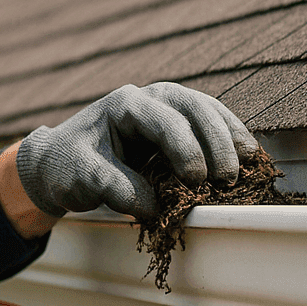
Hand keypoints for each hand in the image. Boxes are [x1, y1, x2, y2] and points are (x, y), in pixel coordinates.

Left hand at [15, 82, 258, 219]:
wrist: (57, 160)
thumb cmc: (68, 166)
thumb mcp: (83, 179)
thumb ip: (118, 190)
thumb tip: (157, 207)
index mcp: (125, 106)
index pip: (165, 122)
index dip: (186, 151)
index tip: (196, 182)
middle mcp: (149, 98)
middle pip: (194, 108)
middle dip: (216, 142)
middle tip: (228, 178)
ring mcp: (164, 107)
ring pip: (207, 110)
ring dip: (229, 135)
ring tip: (249, 161)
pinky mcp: (174, 123)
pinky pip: (207, 122)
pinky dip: (227, 135)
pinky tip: (245, 153)